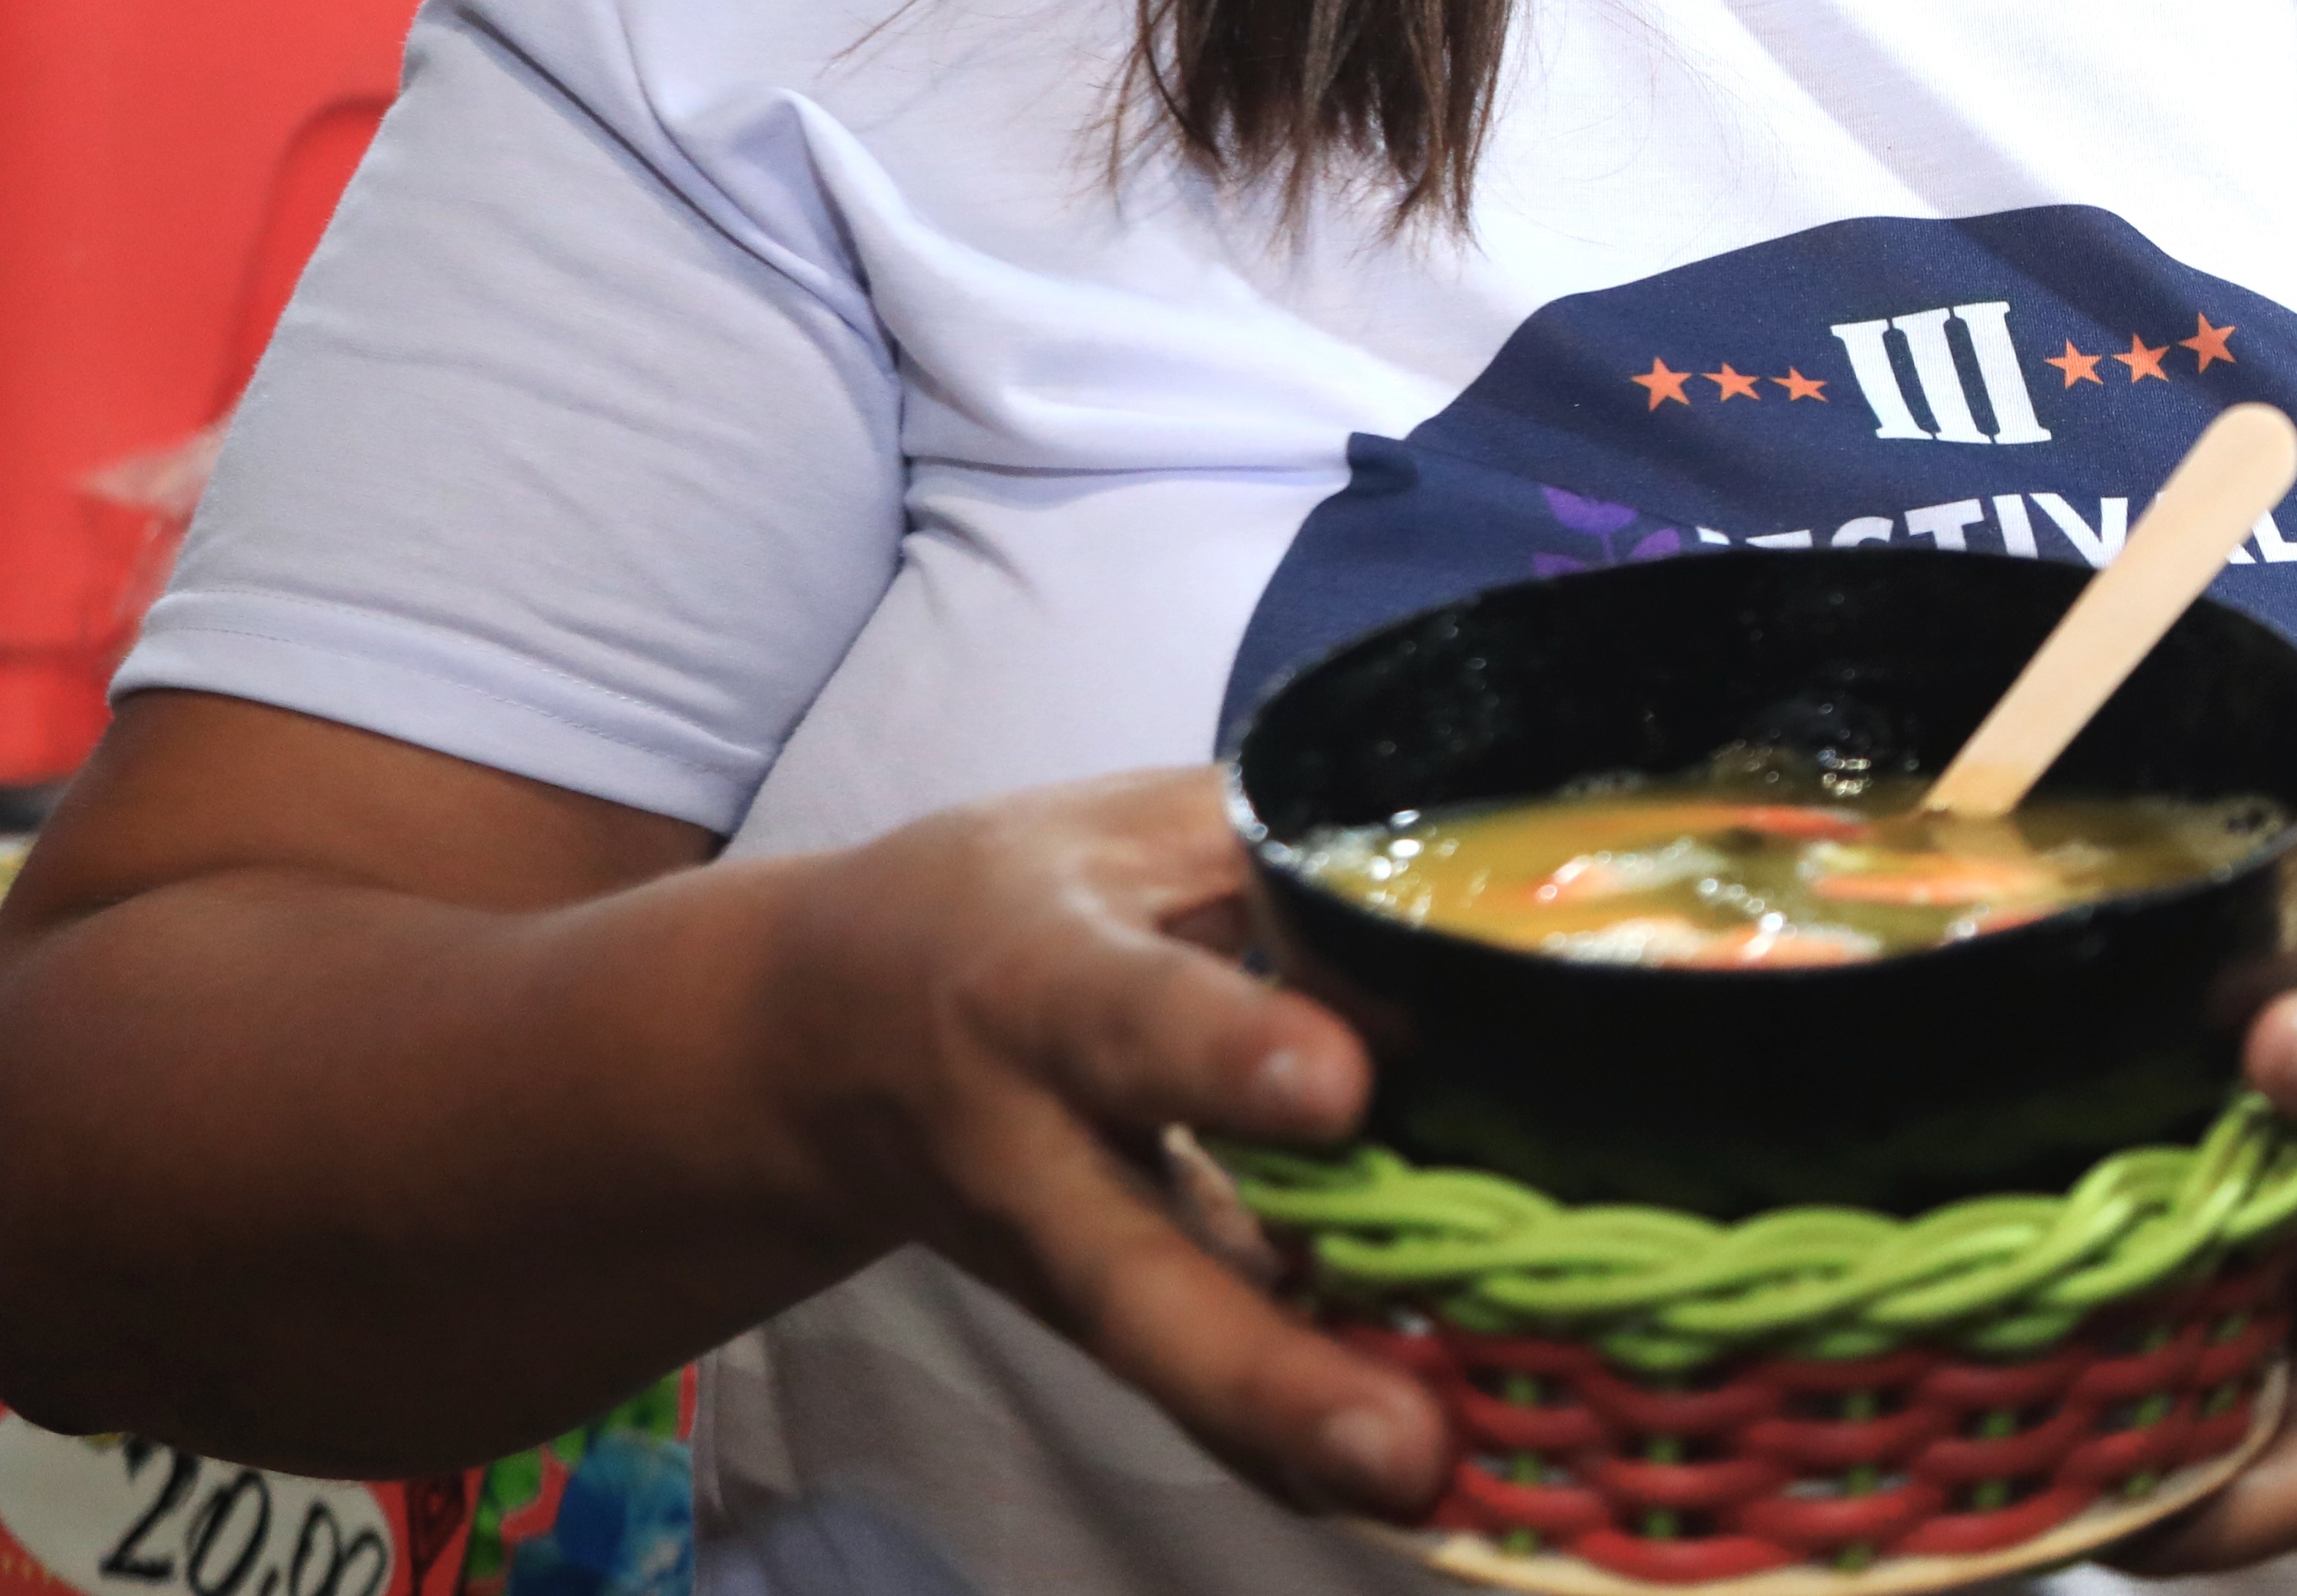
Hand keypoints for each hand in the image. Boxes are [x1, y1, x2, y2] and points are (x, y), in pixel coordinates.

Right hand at [747, 767, 1448, 1518]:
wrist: (819, 1041)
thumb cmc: (1010, 904)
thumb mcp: (1131, 832)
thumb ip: (1290, 866)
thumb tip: (1454, 948)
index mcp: (1038, 987)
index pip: (1133, 1019)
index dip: (1229, 1053)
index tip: (1342, 1085)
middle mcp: (1035, 1150)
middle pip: (1136, 1276)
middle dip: (1266, 1367)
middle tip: (1400, 1439)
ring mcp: (1058, 1263)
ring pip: (1168, 1361)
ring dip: (1292, 1433)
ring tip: (1426, 1484)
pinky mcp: (1093, 1321)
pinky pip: (1195, 1395)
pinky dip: (1288, 1447)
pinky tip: (1405, 1486)